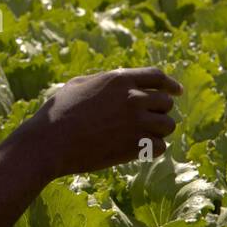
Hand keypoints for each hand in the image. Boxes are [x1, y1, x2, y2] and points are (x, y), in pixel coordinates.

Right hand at [13, 67, 184, 178]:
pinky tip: (137, 149)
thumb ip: (104, 81)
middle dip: (159, 111)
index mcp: (119, 79)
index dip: (170, 84)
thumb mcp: (78, 85)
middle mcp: (132, 98)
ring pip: (167, 125)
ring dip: (158, 130)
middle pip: (166, 102)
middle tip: (146, 120)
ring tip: (140, 136)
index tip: (177, 92)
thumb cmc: (57, 113)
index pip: (157, 77)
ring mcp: (136, 122)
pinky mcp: (135, 146)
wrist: (49, 143)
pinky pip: (160, 146)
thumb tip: (120, 83)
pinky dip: (152, 148)